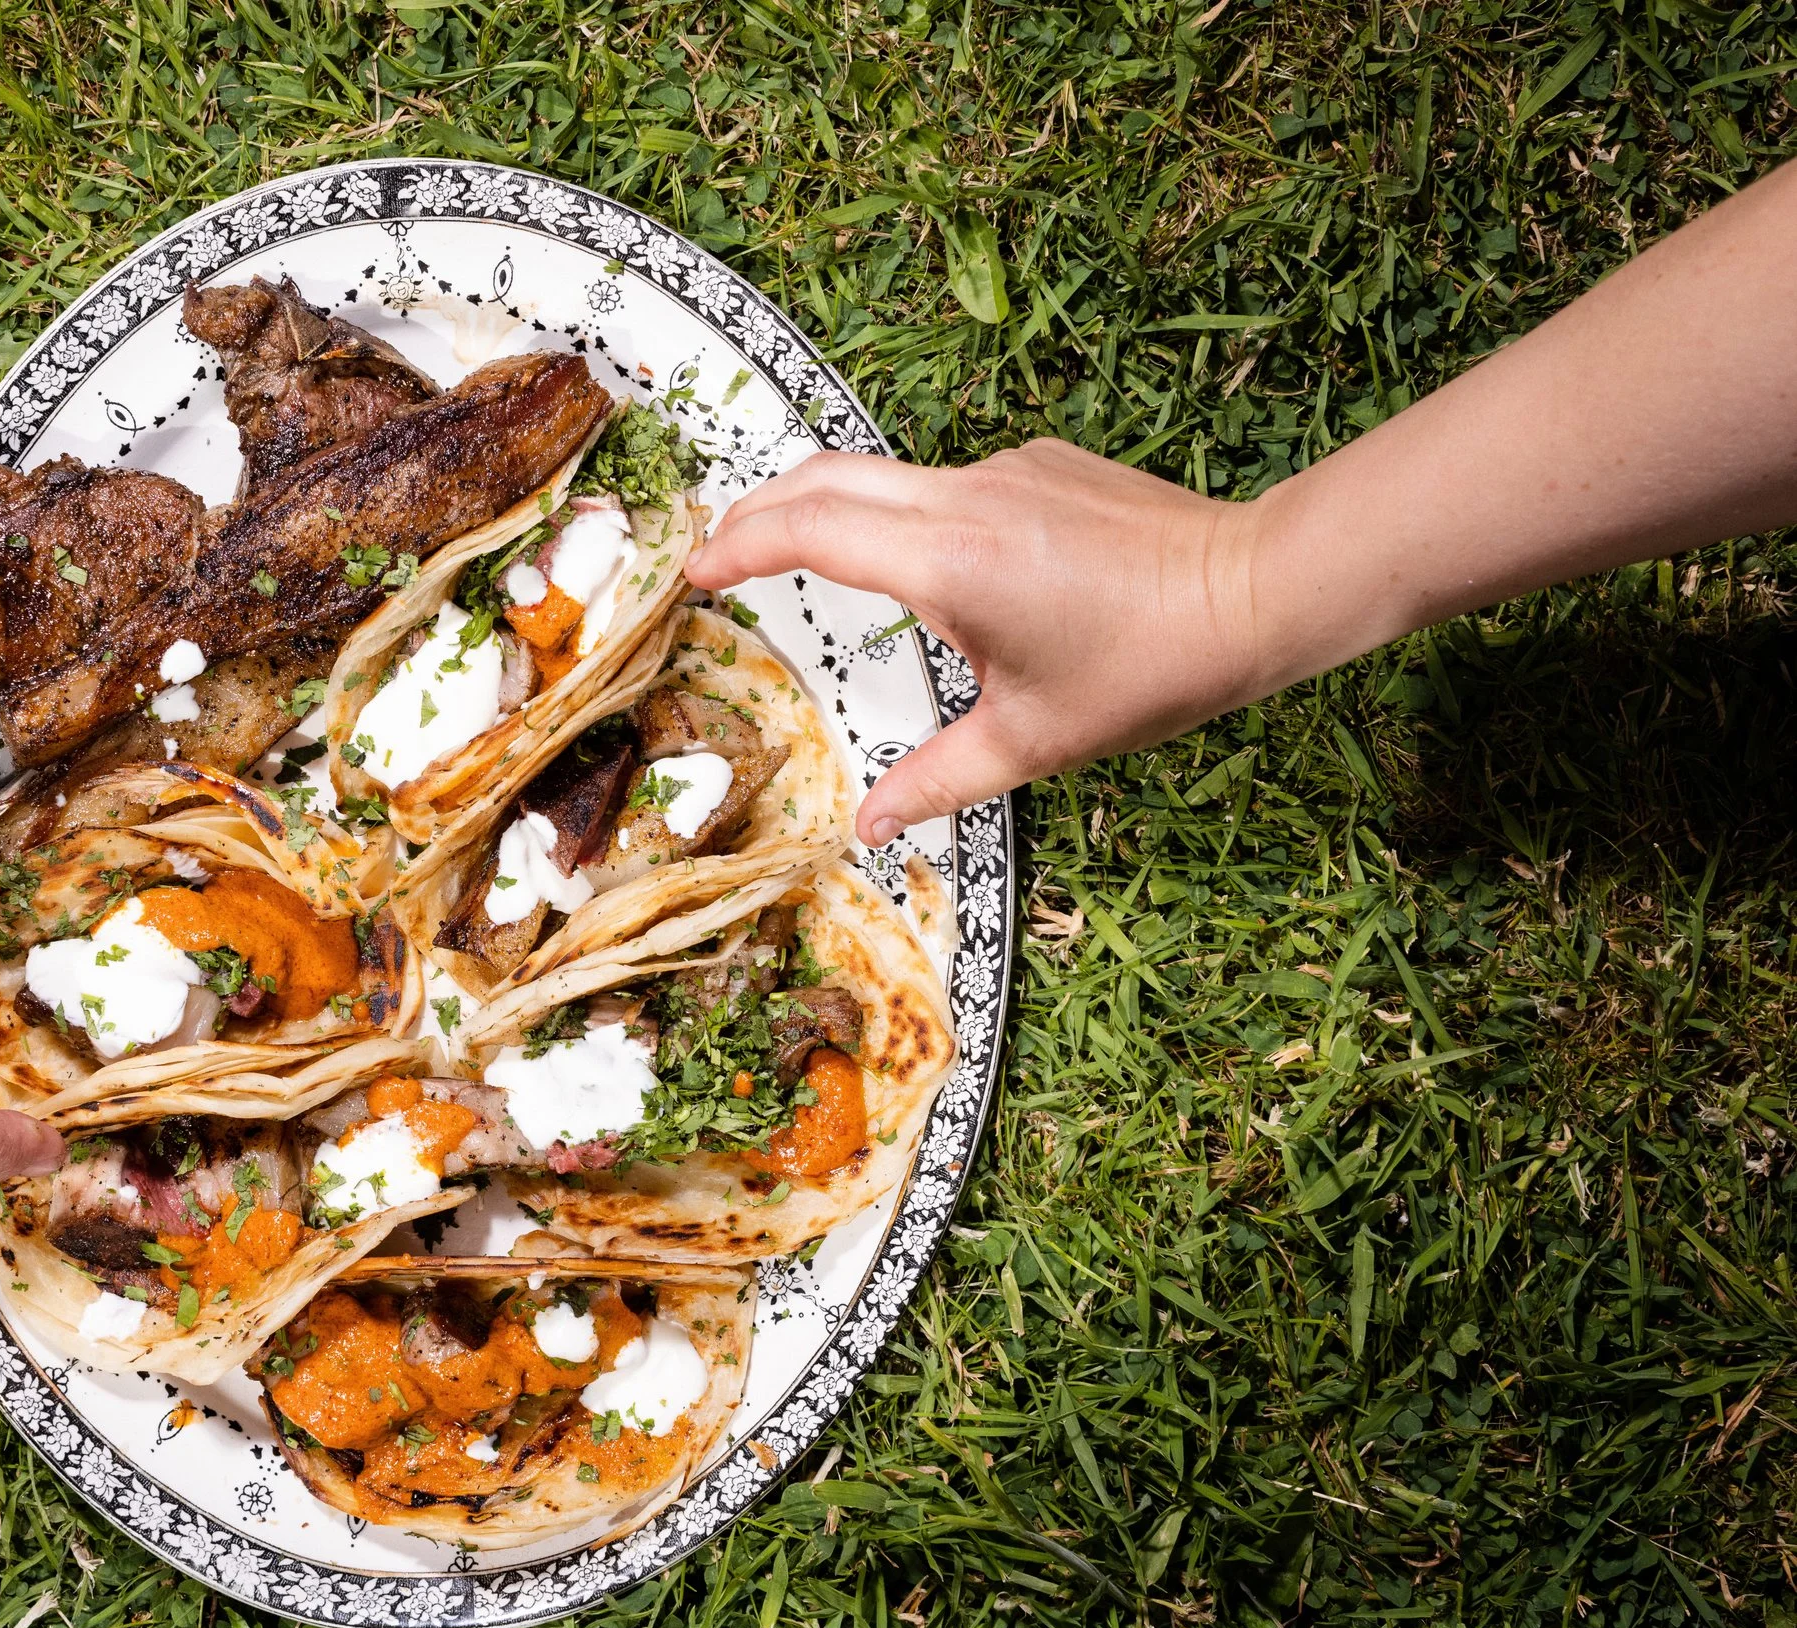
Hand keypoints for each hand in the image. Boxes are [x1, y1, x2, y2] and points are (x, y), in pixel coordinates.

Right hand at [689, 442, 1264, 844]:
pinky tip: (924, 570)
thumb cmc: (1154, 667)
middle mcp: (968, 498)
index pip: (812, 530)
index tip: (698, 572)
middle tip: (718, 551)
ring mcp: (1005, 471)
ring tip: (797, 555)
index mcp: (952, 561)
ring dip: (830, 509)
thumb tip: (871, 830)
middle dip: (758, 509)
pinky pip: (948, 485)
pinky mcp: (1038, 466)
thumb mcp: (1034, 742)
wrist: (1261, 588)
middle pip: (827, 476)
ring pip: (886, 476)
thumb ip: (937, 781)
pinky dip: (906, 516)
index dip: (740, 548)